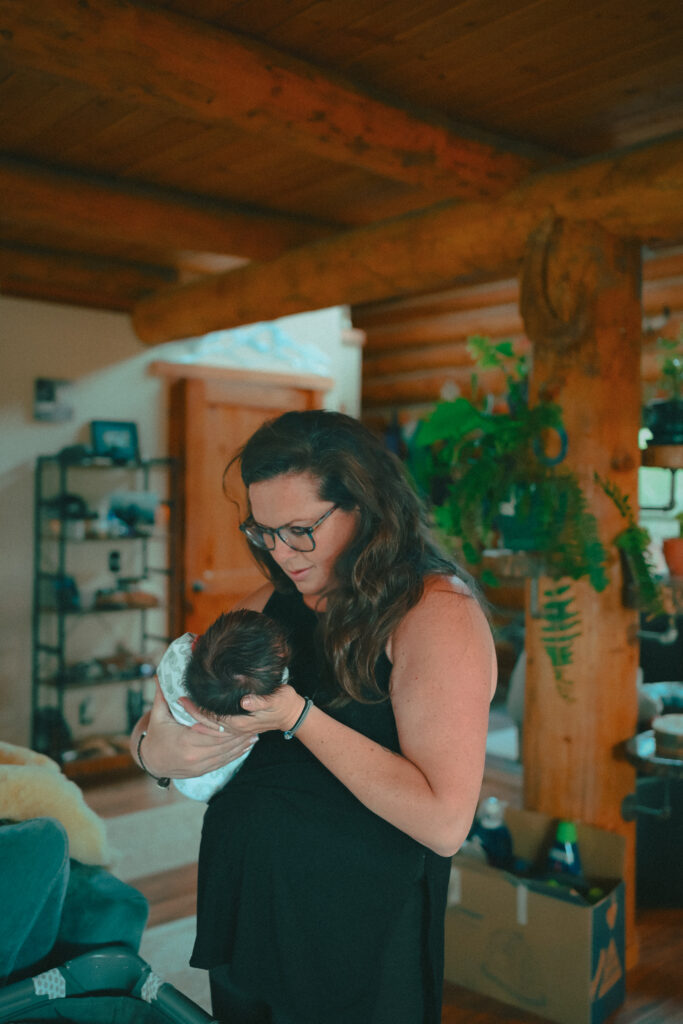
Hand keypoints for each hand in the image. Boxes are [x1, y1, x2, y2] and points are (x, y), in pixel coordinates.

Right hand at [141, 679, 257, 778]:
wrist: (151, 762)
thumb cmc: (156, 735)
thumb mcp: (158, 715)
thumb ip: (162, 696)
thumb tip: (160, 674)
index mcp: (185, 741)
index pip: (213, 732)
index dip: (228, 725)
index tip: (240, 715)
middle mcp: (194, 756)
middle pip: (224, 744)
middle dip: (239, 734)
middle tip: (254, 723)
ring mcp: (199, 766)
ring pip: (226, 755)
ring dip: (242, 745)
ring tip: (255, 733)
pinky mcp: (203, 771)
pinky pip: (223, 763)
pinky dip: (236, 754)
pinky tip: (247, 746)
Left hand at [184, 684, 305, 736]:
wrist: (292, 713)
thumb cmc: (284, 703)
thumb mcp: (275, 700)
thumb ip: (260, 702)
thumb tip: (245, 701)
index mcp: (241, 724)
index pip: (213, 718)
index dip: (197, 710)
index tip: (182, 698)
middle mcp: (236, 730)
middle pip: (208, 725)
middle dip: (192, 714)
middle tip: (178, 701)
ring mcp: (237, 731)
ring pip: (211, 730)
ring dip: (197, 720)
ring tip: (183, 710)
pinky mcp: (240, 729)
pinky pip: (218, 732)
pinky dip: (207, 727)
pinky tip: (198, 721)